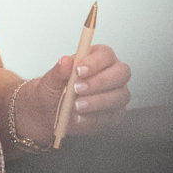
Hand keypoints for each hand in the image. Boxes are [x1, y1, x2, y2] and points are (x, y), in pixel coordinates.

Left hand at [15, 45, 130, 142]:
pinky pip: (112, 116)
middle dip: (100, 82)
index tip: (78, 71)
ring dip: (97, 101)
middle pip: (121, 73)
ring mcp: (117, 94)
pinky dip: (94, 118)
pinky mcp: (115, 114)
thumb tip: (64, 61)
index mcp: (99, 58)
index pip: (105, 55)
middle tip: (77, 89)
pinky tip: (80, 118)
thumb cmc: (55, 89)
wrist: (51, 111)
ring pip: (120, 96)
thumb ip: (59, 71)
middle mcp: (113, 73)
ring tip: (76, 106)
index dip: (94, 62)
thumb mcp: (51, 79)